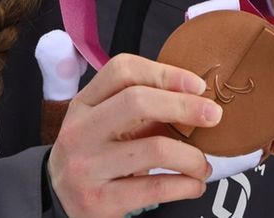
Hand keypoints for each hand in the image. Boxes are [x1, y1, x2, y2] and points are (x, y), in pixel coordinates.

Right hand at [47, 54, 220, 217]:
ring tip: (203, 165)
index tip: (198, 85)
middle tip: (214, 116)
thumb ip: (141, 108)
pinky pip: (156, 187)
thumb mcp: (105, 124)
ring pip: (155, 148)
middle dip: (185, 106)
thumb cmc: (95, 154)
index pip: (122, 71)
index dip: (166, 72)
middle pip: (138, 102)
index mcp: (84, 104)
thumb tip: (197, 100)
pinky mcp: (99, 202)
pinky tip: (194, 185)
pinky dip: (186, 186)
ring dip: (193, 157)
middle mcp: (80, 132)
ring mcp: (87, 168)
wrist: (58, 201)